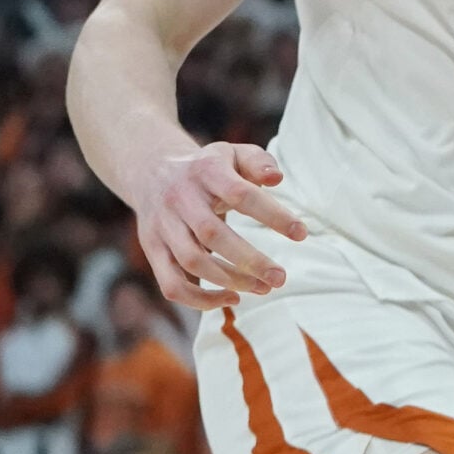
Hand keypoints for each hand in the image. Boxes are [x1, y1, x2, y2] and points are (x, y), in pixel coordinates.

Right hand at [133, 141, 305, 309]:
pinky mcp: (153, 250)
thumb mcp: (233, 154)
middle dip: (250, 260)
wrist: (152, 172)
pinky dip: (199, 300)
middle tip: (280, 277)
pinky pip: (171, 284)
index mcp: (206, 171)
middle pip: (213, 234)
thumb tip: (277, 179)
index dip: (272, 215)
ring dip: (230, 280)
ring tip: (263, 287)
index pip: (241, 194)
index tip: (301, 234)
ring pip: (192, 261)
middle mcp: (181, 199)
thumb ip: (258, 162)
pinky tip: (231, 299)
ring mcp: (163, 227)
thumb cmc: (207, 167)